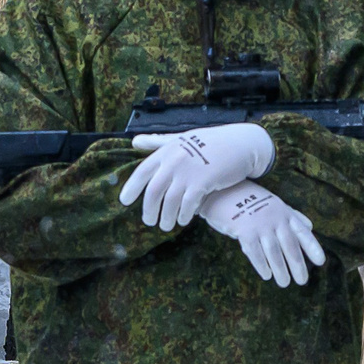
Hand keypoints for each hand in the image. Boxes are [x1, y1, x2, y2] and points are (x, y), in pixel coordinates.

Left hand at [120, 122, 274, 229]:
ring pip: (170, 202)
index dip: (131, 188)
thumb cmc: (210, 142)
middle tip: (149, 221)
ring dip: (166, 217)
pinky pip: (188, 204)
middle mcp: (174, 161)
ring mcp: (188, 172)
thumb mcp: (181, 138)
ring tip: (166, 226)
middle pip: (153, 192)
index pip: (141, 172)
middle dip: (149, 210)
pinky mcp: (203, 182)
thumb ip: (158, 142)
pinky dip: (184, 215)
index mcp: (167, 151)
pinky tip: (184, 220)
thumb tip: (135, 141)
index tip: (124, 202)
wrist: (239, 143)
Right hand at [202, 183, 326, 286]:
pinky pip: (255, 252)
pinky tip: (266, 275)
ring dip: (280, 269)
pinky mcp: (244, 231)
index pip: (302, 232)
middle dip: (297, 265)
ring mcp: (260, 224)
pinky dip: (261, 264)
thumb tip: (310, 226)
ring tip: (284, 283)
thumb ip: (292, 215)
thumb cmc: (250, 200)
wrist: (223, 191)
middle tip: (302, 281)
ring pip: (274, 252)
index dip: (312, 247)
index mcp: (284, 213)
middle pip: (290, 246)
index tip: (321, 262)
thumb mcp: (274, 203)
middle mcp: (275, 219)